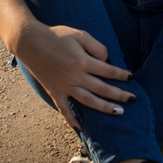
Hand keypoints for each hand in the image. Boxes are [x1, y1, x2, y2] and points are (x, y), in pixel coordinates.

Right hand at [14, 23, 135, 130]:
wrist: (30, 41)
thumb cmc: (57, 35)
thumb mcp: (80, 34)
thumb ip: (96, 47)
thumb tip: (107, 60)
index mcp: (82, 61)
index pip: (108, 71)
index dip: (121, 74)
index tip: (131, 77)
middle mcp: (74, 76)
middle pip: (101, 89)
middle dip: (119, 95)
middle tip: (133, 99)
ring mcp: (64, 86)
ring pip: (88, 101)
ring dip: (104, 108)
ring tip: (118, 112)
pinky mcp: (54, 91)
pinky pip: (63, 108)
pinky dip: (71, 119)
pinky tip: (80, 128)